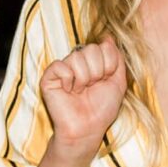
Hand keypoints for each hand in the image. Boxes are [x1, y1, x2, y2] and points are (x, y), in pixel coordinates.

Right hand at [39, 38, 127, 157]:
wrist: (87, 128)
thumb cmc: (101, 109)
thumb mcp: (118, 82)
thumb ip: (116, 59)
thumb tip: (108, 38)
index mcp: (94, 62)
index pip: (104, 47)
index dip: (109, 65)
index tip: (105, 81)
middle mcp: (78, 62)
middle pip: (91, 49)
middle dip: (97, 72)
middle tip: (92, 87)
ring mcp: (63, 69)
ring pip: (77, 57)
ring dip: (84, 79)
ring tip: (80, 91)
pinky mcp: (49, 78)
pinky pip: (60, 66)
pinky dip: (68, 80)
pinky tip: (68, 91)